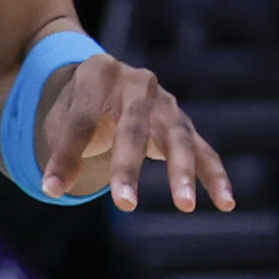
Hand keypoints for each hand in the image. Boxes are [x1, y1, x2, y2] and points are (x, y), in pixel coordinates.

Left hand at [33, 53, 232, 213]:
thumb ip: (61, 150)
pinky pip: (203, 150)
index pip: (82, 118)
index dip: (66, 154)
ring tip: (184, 206)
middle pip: (133, 127)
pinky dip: (215, 176)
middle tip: (124, 205)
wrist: (108, 80)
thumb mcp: (61, 118)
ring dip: (181, 172)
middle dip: (128, 167)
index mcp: (99, 72)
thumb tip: (53, 190)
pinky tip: (226, 203)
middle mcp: (138, 82)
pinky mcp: (183, 123)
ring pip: (176, 137)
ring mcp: (166, 102)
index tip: (53, 189)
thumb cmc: (79, 104)